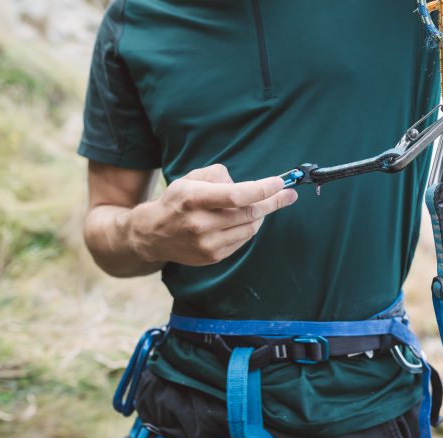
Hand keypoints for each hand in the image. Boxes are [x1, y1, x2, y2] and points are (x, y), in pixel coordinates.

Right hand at [125, 164, 296, 265]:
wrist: (153, 234)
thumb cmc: (178, 201)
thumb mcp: (191, 179)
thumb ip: (219, 176)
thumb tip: (248, 186)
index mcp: (193, 198)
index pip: (236, 195)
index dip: (262, 189)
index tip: (280, 183)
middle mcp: (200, 223)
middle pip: (249, 213)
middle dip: (273, 202)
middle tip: (288, 195)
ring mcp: (207, 244)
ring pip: (250, 227)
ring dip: (261, 215)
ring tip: (263, 205)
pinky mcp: (213, 256)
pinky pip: (242, 240)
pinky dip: (248, 227)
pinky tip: (244, 219)